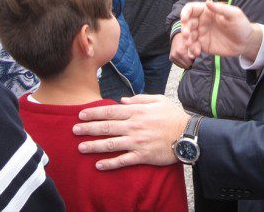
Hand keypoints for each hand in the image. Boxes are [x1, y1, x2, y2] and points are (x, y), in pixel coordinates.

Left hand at [74, 94, 190, 169]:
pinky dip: (110, 164)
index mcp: (137, 112)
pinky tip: (99, 165)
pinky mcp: (142, 156)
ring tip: (80, 147)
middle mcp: (134, 126)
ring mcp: (137, 142)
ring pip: (111, 144)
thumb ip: (139, 99)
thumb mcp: (158, 100)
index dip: (94, 113)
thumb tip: (122, 100)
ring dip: (94, 146)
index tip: (81, 114)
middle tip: (74, 130)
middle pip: (106, 127)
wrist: (188, 134)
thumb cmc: (173, 116)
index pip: (110, 111)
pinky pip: (123, 161)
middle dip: (88, 128)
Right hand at [169, 32, 194, 68]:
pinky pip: (179, 65)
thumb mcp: (193, 42)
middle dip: (190, 62)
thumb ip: (196, 48)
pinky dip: (183, 63)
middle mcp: (175, 55)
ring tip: (188, 56)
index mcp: (181, 51)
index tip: (195, 56)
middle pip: (187, 66)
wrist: (177, 37)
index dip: (194, 60)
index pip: (190, 63)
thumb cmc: (187, 39)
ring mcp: (172, 57)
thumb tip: (197, 55)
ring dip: (187, 63)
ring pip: (183, 66)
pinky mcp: (171, 58)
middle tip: (192, 56)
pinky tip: (184, 57)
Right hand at [181, 1, 263, 61]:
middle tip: (187, 35)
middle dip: (184, 29)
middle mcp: (202, 22)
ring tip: (190, 46)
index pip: (191, 9)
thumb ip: (221, 9)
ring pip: (188, 36)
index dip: (185, 12)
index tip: (184, 19)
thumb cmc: (241, 25)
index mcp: (207, 11)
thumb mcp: (234, 14)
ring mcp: (202, 34)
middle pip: (187, 23)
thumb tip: (207, 2)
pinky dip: (192, 50)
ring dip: (187, 40)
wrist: (245, 42)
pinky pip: (194, 46)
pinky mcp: (203, 45)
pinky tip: (195, 53)